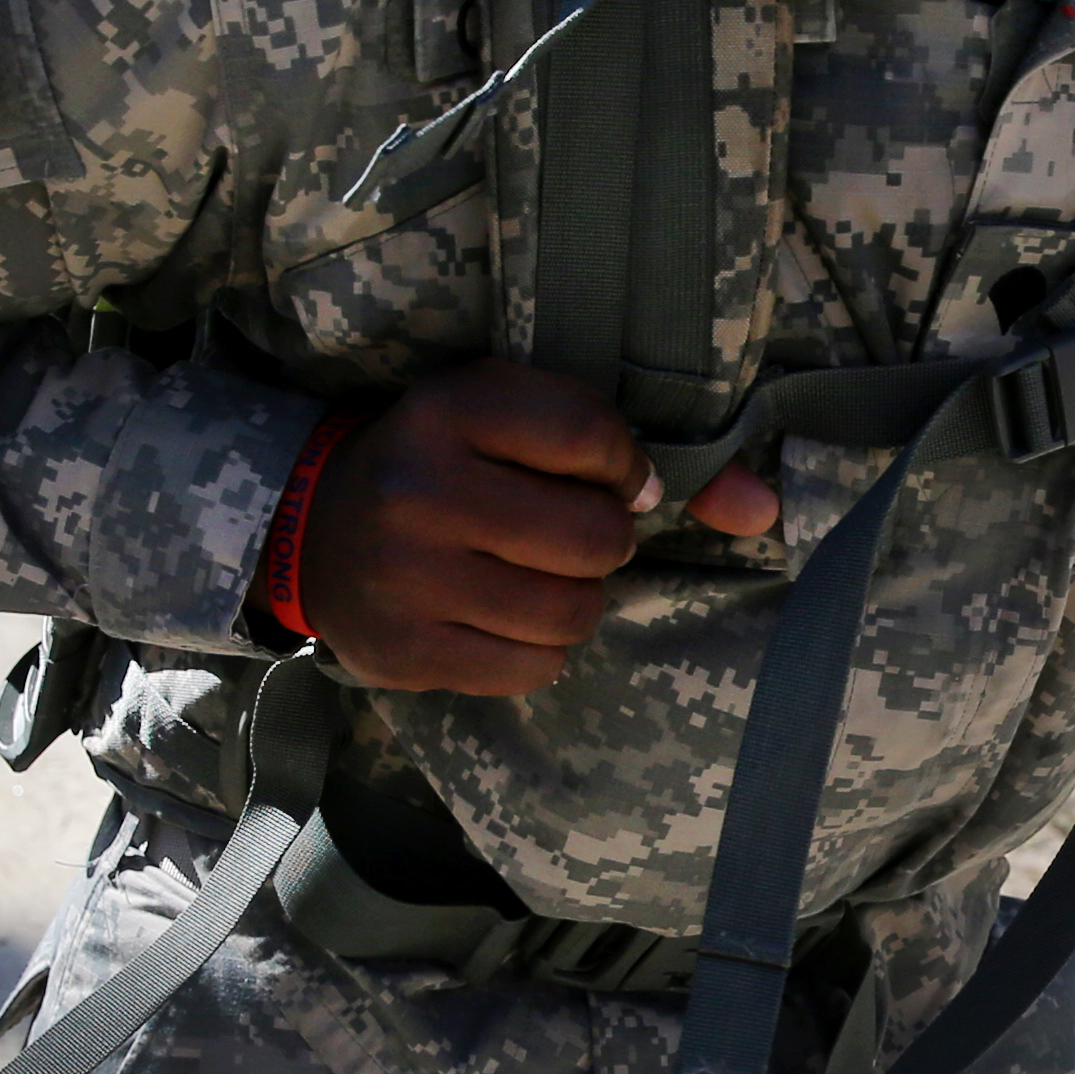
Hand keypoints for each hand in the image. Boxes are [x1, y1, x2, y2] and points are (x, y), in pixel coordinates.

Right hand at [297, 361, 780, 696]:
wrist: (312, 527)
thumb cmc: (446, 463)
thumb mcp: (515, 420)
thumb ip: (640, 452)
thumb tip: (762, 509)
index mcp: (449, 406)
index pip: (591, 436)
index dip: (623, 467)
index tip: (609, 477)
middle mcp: (420, 487)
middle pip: (594, 537)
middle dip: (605, 541)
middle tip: (571, 535)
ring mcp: (406, 575)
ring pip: (571, 611)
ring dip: (576, 599)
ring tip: (537, 576)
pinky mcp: (403, 650)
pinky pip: (532, 667)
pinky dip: (541, 649)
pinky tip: (507, 617)